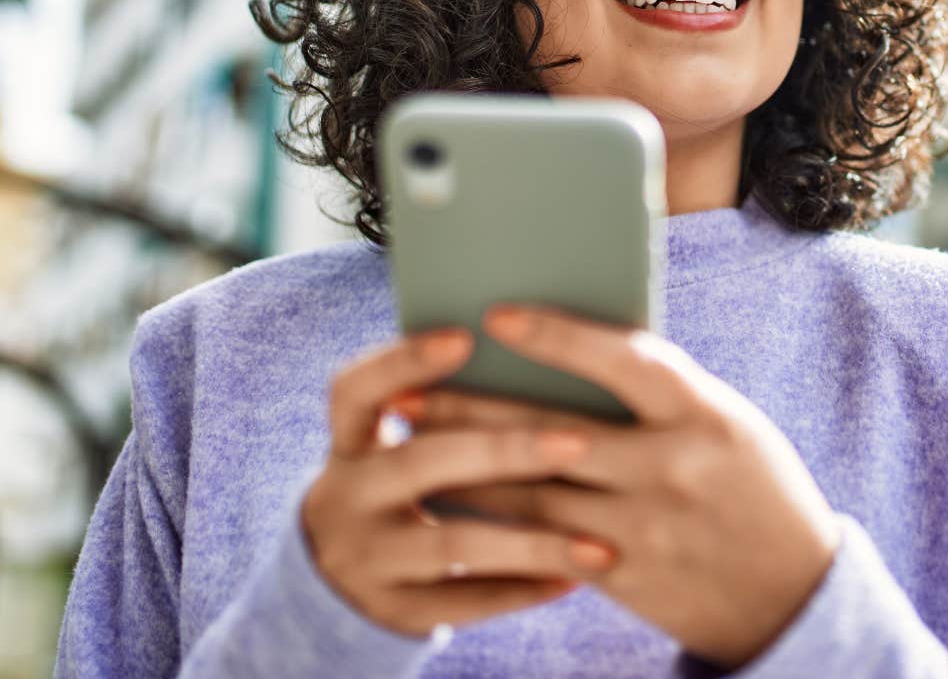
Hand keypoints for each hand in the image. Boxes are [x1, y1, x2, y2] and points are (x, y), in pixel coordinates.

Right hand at [298, 327, 625, 637]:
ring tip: (603, 541)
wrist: (345, 584)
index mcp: (351, 441)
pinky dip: (526, 588)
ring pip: (454, 543)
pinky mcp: (394, 611)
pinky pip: (468, 602)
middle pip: (421, 461)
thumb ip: (455, 410)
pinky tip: (580, 576)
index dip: (404, 360)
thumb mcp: (404, 447)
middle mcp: (344, 496)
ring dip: (533, 540)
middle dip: (504, 449)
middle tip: (581, 442)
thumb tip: (553, 361)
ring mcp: (364, 559)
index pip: (358, 389)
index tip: (466, 336)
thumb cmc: (412, 486)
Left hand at [412, 304, 842, 669]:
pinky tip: (450, 501)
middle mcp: (673, 468)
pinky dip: (491, 520)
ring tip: (412, 441)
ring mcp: (644, 526)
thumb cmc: (754, 487)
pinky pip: (541, 543)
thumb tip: (568, 356)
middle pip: (553, 431)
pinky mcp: (623, 574)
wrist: (791, 594)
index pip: (625, 360)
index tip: (497, 315)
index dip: (559, 336)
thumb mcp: (727, 425)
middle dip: (473, 410)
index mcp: (705, 413)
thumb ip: (660, 396)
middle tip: (409, 391)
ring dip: (463, 467)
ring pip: (532, 491)